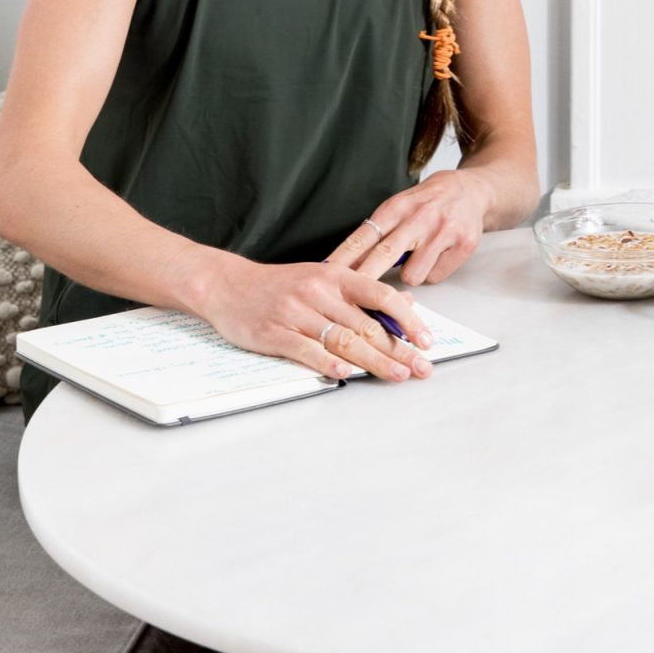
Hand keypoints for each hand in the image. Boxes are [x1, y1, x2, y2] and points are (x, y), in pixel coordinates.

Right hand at [201, 257, 435, 383]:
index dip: (407, 319)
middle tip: (421, 368)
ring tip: (397, 376)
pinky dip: (328, 364)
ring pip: (342, 340)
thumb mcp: (323, 278)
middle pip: (366, 325)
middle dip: (398, 349)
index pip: (380, 296)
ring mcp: (296, 312)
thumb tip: (405, 304)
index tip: (426, 340)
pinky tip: (346, 375)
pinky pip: (306, 350)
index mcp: (334, 276)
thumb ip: (362, 293)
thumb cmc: (280, 284)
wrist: (228, 285)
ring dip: (374, 362)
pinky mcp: (275, 332)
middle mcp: (318, 292)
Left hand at [326, 171, 492, 287]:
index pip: (365, 235)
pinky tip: (439, 256)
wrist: (472, 190)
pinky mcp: (462, 245)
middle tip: (349, 295)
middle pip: (385, 255)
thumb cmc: (429, 201)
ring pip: (412, 274)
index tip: (326, 273)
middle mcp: (419, 217)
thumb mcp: (401, 206)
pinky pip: (436, 276)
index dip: (344, 256)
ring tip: (419, 258)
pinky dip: (433, 272)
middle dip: (364, 278)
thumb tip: (349, 264)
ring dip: (410, 274)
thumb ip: (381, 231)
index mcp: (398, 206)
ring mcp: (442, 231)